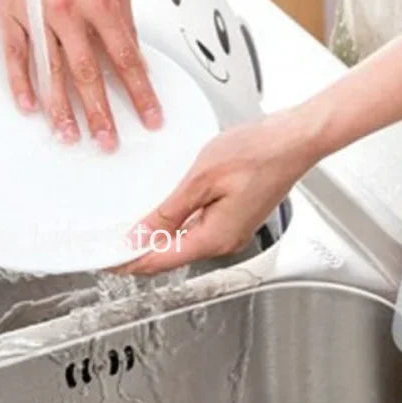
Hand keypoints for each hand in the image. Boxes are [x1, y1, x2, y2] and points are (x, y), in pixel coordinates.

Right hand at [0, 0, 161, 150]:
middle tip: (108, 142)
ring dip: (61, 108)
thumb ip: (125, 24)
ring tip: (70, 135)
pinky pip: (15, 53)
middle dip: (101, 113)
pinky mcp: (10, 10)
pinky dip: (21, 82)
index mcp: (101, 4)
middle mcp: (69, 11)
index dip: (140, 94)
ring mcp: (36, 12)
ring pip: (51, 70)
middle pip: (88, 74)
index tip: (150, 118)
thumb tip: (136, 61)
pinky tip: (29, 107)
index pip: (127, 61)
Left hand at [121, 108, 321, 274]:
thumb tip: (141, 236)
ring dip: (157, 241)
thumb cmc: (258, 152)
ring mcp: (232, 232)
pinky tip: (164, 219)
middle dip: (139, 255)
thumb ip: (168, 212)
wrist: (295, 140)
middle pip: (171, 258)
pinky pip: (198, 232)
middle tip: (109, 248)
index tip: (106, 259)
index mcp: (214, 238)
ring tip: (129, 234)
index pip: (160, 260)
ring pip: (184, 246)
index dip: (128, 262)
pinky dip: (175, 229)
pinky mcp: (236, 219)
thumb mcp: (201, 180)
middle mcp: (224, 242)